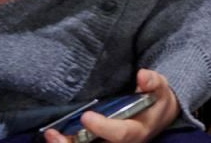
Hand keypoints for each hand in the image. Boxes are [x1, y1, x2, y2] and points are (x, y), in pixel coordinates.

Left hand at [44, 70, 179, 142]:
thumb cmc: (156, 101)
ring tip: (50, 135)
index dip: (103, 128)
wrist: (158, 116)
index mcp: (138, 132)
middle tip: (55, 134)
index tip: (86, 116)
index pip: (121, 134)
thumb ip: (152, 82)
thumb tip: (142, 75)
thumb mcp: (160, 88)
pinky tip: (52, 135)